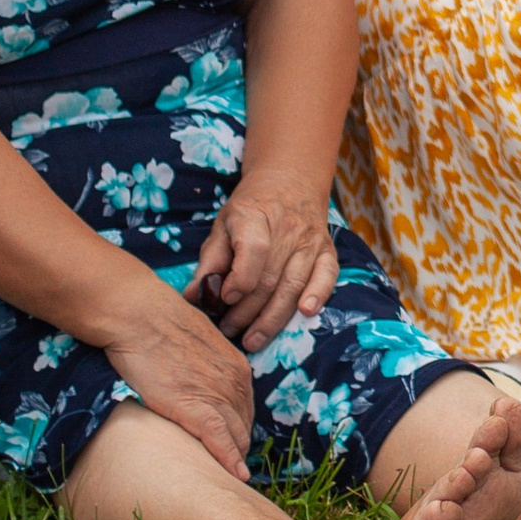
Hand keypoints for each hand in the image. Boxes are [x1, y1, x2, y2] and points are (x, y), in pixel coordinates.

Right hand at [104, 278, 255, 474]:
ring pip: (235, 437)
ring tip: (225, 478)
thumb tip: (199, 380)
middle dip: (237, 446)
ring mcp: (219, 396)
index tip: (228, 444)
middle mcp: (235, 383)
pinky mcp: (197, 409)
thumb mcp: (198, 342)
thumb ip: (208, 364)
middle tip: (226, 467)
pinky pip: (221, 441)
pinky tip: (235, 476)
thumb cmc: (160, 324)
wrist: (140, 316)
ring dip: (232, 457)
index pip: (245, 410)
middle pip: (243, 427)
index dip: (236, 429)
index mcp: (237, 367)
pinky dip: (229, 460)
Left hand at [188, 176, 337, 353]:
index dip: (239, 280)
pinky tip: (304, 314)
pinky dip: (318, 295)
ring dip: (272, 318)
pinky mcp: (327, 250)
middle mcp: (287, 228)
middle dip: (247, 312)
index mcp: (255, 216)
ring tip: (252, 340)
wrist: (291, 180)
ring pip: (293, 285)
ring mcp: (310, 240)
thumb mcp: (223, 224)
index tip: (223, 299)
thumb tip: (193, 297)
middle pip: (270, 278)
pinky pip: (327, 276)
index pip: (253, 250)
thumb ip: (209, 261)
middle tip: (228, 330)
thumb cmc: (250, 208)